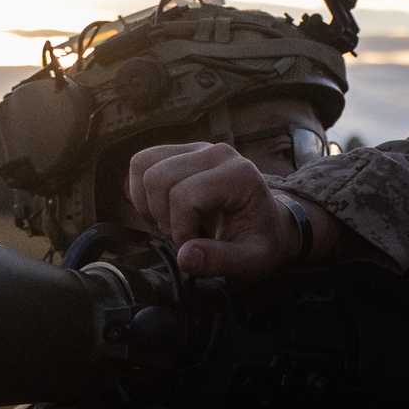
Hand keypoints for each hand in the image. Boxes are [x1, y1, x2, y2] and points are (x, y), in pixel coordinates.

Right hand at [128, 142, 307, 278]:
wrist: (267, 223)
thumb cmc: (259, 241)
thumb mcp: (250, 261)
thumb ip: (220, 261)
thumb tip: (184, 256)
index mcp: (239, 175)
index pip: (185, 197)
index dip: (180, 230)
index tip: (194, 247)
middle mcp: (216, 153)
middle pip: (158, 178)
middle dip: (162, 217)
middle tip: (182, 236)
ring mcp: (196, 148)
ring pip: (143, 165)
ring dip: (147, 203)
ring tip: (171, 223)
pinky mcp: (180, 151)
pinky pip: (141, 163)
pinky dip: (141, 192)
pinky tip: (163, 211)